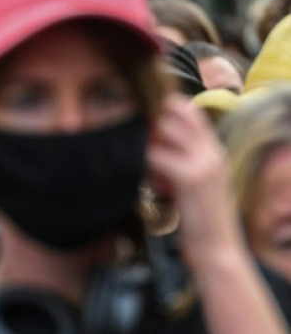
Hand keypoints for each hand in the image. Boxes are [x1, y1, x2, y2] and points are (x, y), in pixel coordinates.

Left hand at [146, 95, 240, 264]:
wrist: (216, 248)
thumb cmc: (199, 216)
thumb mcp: (196, 180)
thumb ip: (183, 159)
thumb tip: (153, 139)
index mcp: (214, 150)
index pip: (191, 110)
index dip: (166, 108)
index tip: (147, 123)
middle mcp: (211, 151)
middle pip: (175, 113)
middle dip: (152, 122)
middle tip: (140, 143)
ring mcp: (203, 162)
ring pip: (164, 129)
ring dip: (147, 141)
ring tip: (144, 163)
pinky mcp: (190, 177)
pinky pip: (156, 156)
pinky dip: (144, 162)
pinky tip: (144, 177)